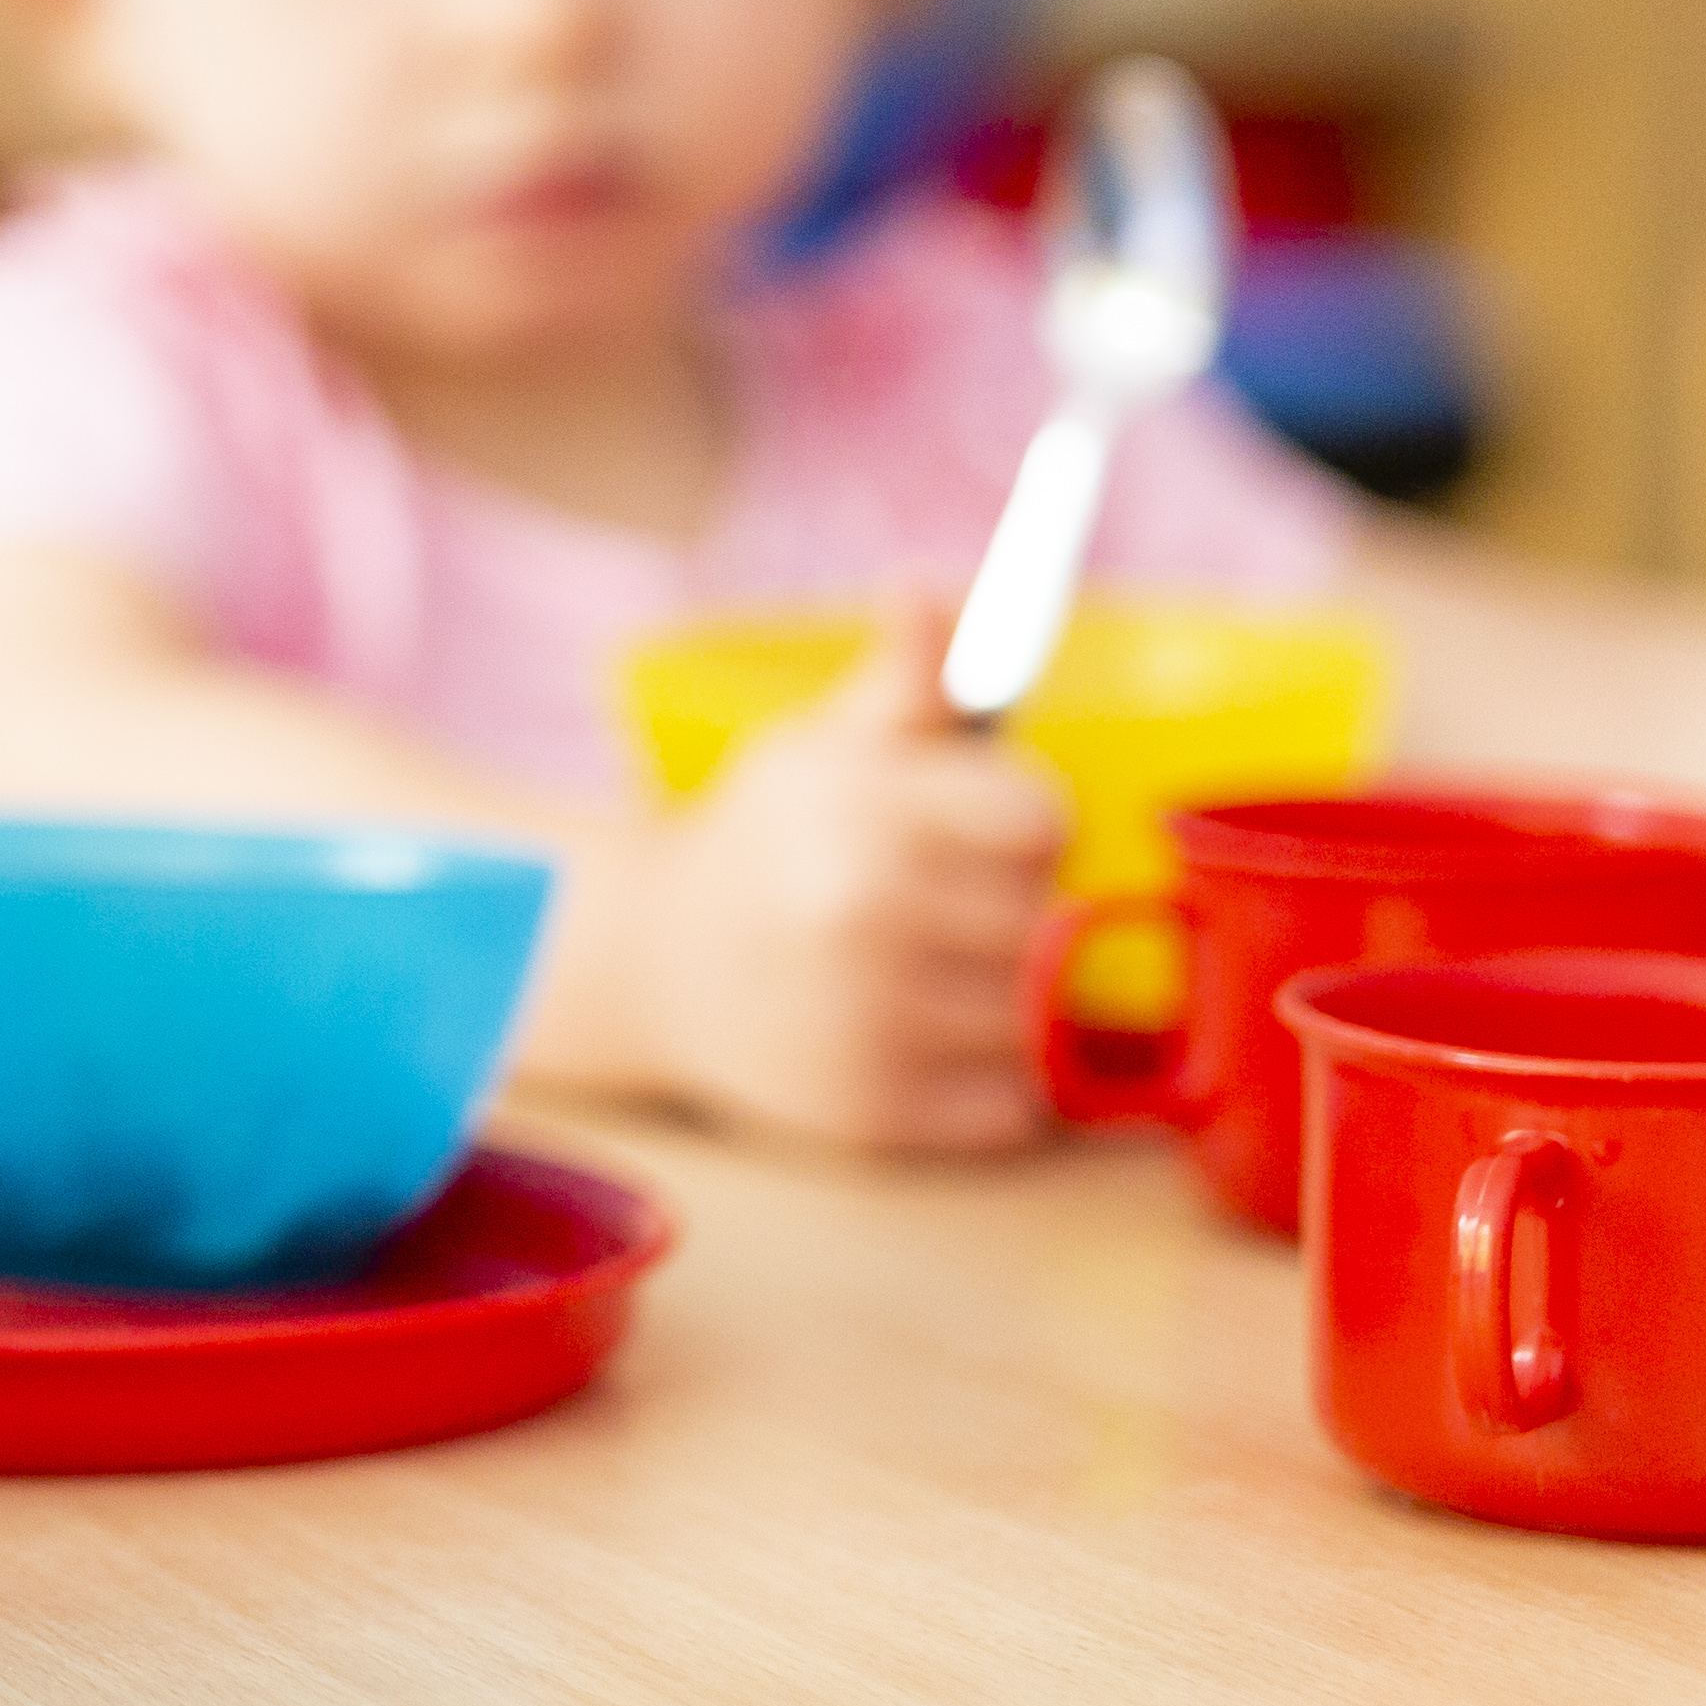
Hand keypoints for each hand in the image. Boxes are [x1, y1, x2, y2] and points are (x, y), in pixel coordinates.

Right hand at [634, 588, 1068, 1153]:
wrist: (654, 965)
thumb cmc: (765, 841)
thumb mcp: (823, 745)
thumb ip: (906, 679)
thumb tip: (931, 591)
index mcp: (861, 815)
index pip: (1043, 822)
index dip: (1025, 822)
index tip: (980, 826)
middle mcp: (862, 921)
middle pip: (1050, 919)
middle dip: (1017, 907)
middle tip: (952, 902)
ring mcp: (867, 1025)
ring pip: (1039, 1018)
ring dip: (1010, 997)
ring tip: (940, 968)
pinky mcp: (871, 1115)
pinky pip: (1010, 1105)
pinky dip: (990, 1079)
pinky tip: (927, 1033)